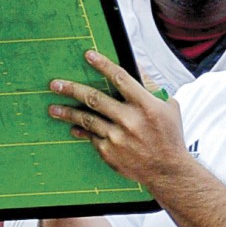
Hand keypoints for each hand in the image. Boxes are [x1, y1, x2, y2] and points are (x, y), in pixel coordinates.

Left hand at [48, 50, 185, 190]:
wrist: (168, 171)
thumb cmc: (169, 139)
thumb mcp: (169, 109)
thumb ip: (153, 90)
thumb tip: (140, 70)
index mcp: (145, 105)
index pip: (120, 78)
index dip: (103, 64)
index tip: (89, 55)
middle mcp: (129, 120)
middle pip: (94, 98)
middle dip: (72, 89)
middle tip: (56, 84)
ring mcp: (117, 137)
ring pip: (87, 119)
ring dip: (68, 113)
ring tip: (54, 109)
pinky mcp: (110, 152)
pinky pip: (91, 137)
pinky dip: (82, 132)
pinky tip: (74, 128)